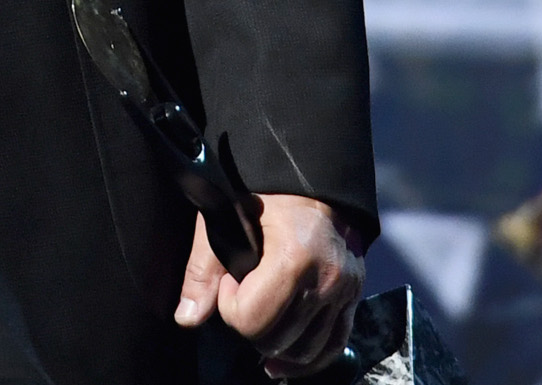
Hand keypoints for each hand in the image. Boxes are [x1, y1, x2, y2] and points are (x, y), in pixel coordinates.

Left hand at [173, 193, 360, 376]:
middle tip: (245, 292)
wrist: (313, 178)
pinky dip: (307, 360)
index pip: (252, 318)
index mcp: (294, 257)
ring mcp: (344, 291)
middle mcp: (326, 279)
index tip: (230, 279)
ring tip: (262, 314)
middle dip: (251, 323)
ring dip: (275, 342)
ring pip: (304, 351)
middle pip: (276, 339)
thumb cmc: (265, 194)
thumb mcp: (226, 219)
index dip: (230, 305)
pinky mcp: (354, 297)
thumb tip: (187, 318)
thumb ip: (204, 269)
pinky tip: (281, 362)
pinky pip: (333, 346)